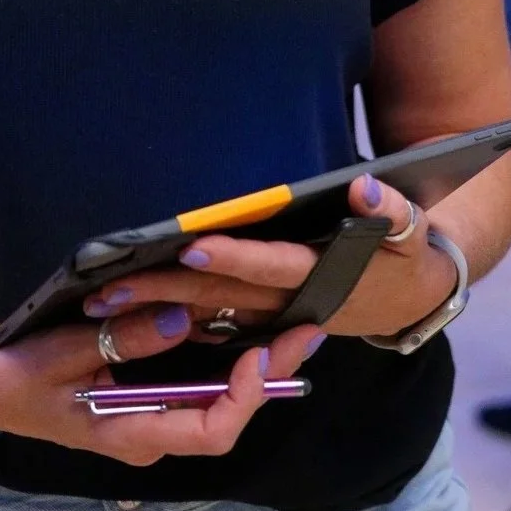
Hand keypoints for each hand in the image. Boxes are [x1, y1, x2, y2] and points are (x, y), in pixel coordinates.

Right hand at [0, 306, 321, 467]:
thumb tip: (178, 320)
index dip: (245, 398)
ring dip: (255, 367)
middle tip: (306, 330)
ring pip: (216, 401)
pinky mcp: (145, 398)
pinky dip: (225, 360)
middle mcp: (151, 433)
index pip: (210, 431)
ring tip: (291, 325)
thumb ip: (120, 341)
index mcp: (133, 433)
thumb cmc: (18, 377)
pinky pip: (195, 386)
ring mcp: (150, 418)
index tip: (261, 356)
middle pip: (225, 415)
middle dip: (269, 376)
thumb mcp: (62, 354)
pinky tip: (245, 327)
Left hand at [78, 176, 456, 345]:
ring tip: (101, 303)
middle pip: (220, 299)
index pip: (270, 267)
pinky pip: (212, 325)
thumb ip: (390, 209)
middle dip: (165, 294)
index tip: (189, 248)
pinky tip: (130, 315)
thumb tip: (365, 184)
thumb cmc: (404, 255)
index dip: (233, 259)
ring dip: (156, 313)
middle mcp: (290, 304)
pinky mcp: (263, 322)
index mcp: (322, 277)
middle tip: (109, 287)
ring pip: (207, 317)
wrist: (410, 298)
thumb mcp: (409, 229)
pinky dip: (174, 320)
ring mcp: (273, 318)